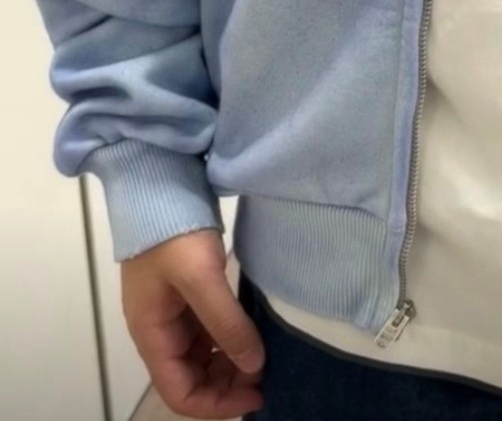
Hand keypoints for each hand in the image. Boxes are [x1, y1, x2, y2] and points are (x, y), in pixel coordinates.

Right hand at [120, 229, 264, 418]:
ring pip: (201, 356)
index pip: (180, 393)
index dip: (217, 404)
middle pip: (191, 378)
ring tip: (262, 355)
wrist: (160, 185)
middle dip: (227, 385)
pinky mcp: (186, 293)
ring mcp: (172, 312)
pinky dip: (227, 338)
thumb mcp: (201, 277)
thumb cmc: (174, 233)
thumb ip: (226, 323)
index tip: (257, 395)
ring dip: (229, 363)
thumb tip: (254, 366)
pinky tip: (250, 331)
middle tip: (266, 374)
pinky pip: (206, 331)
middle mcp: (159, 331)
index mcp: (152, 335)